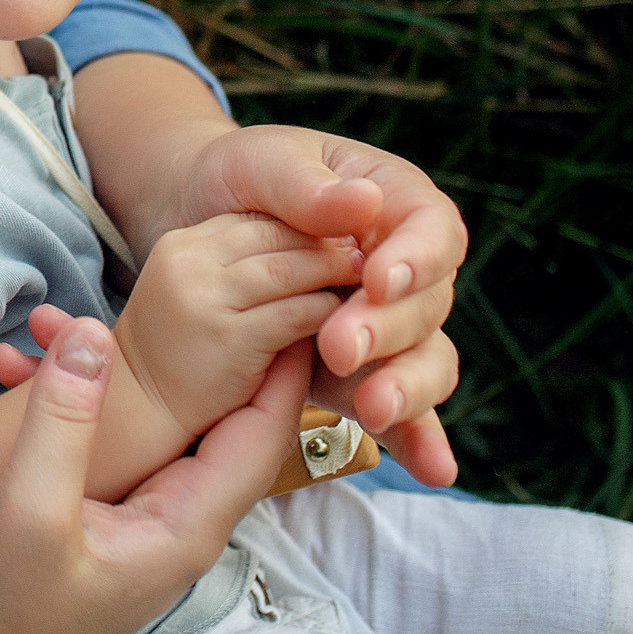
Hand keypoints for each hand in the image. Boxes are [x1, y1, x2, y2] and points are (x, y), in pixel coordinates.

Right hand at [0, 315, 308, 633]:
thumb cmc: (0, 600)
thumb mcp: (26, 507)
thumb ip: (61, 421)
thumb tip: (91, 333)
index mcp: (185, 526)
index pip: (262, 436)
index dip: (285, 368)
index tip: (296, 301)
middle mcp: (180, 523)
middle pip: (235, 426)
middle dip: (238, 355)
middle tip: (245, 284)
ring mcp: (148, 519)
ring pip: (179, 427)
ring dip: (161, 367)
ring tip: (146, 307)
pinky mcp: (112, 514)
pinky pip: (134, 439)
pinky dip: (111, 393)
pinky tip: (60, 356)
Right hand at [111, 214, 357, 448]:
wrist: (141, 408)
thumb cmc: (180, 355)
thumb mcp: (197, 295)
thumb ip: (240, 270)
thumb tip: (315, 254)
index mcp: (181, 244)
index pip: (256, 221)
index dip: (304, 227)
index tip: (342, 238)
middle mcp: (188, 262)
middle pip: (275, 237)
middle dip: (327, 243)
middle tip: (370, 255)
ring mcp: (204, 298)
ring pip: (288, 270)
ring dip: (335, 272)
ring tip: (369, 282)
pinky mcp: (228, 338)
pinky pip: (295, 313)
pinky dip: (329, 312)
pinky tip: (350, 319)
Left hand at [173, 125, 464, 482]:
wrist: (199, 218)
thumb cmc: (242, 178)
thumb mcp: (262, 163)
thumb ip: (306, 186)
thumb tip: (363, 203)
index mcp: (395, 202)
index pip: (431, 229)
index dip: (415, 258)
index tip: (376, 278)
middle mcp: (405, 267)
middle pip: (428, 305)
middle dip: (389, 329)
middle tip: (339, 345)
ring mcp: (388, 322)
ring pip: (424, 361)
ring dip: (404, 388)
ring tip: (371, 407)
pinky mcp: (363, 367)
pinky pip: (403, 408)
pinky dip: (419, 438)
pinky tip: (433, 470)